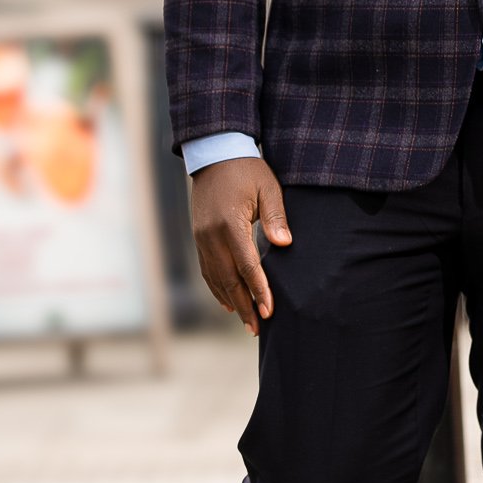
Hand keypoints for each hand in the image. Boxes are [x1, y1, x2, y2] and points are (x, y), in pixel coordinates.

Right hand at [190, 157, 291, 333]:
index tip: (269, 311)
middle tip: (258, 328)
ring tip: (246, 322)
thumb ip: (275, 217)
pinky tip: (228, 302)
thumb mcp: (268, 188)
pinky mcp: (198, 238)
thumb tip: (284, 244)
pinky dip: (217, 288)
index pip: (247, 265)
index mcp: (230, 224)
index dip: (259, 290)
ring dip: (231, 301)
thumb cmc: (247, 170)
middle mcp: (211, 236)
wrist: (214, 154)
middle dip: (244, 306)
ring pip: (215, 278)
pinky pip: (207, 269)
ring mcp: (201, 238)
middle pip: (228, 279)